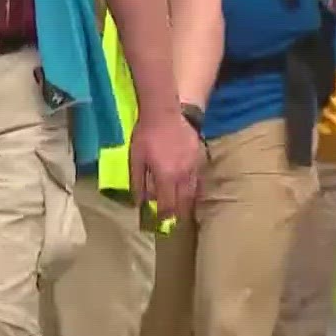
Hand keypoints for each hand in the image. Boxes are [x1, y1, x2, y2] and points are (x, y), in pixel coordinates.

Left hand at [128, 104, 201, 221]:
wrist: (166, 112)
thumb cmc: (146, 135)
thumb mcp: (136, 158)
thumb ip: (138, 181)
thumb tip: (139, 201)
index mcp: (166, 177)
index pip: (166, 204)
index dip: (163, 216)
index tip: (160, 224)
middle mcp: (182, 176)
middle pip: (183, 202)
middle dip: (178, 214)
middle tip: (173, 221)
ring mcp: (193, 167)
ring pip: (192, 192)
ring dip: (186, 203)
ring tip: (181, 210)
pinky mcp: (198, 158)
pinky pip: (197, 179)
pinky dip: (193, 189)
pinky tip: (189, 190)